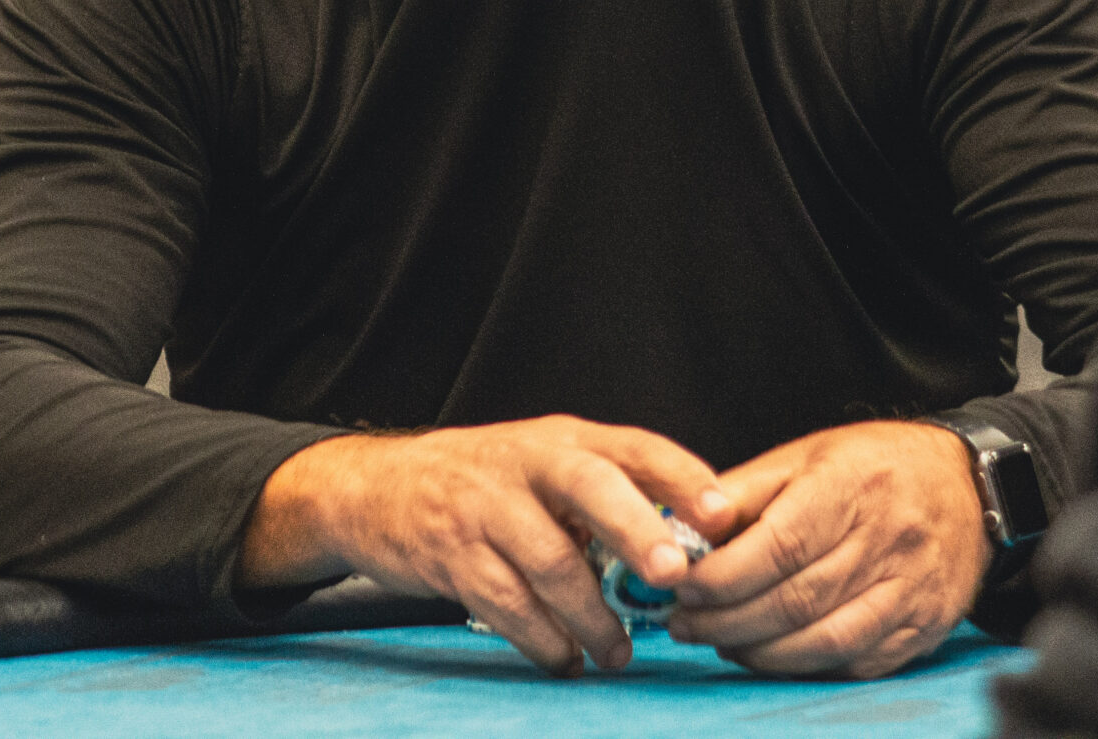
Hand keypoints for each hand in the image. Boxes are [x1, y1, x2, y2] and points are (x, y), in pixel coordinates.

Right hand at [239, 416, 737, 676]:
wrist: (374, 487)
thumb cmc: (484, 482)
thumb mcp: (543, 465)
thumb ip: (606, 494)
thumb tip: (690, 546)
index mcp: (561, 438)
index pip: (631, 446)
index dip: (680, 476)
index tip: (723, 513)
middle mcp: (525, 463)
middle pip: (589, 487)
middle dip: (636, 531)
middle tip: (673, 576)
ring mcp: (484, 508)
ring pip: (549, 562)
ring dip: (592, 618)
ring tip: (618, 654)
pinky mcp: (451, 555)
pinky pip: (506, 605)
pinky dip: (543, 641)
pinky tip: (565, 659)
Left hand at [667, 420, 990, 678]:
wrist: (966, 483)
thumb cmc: (874, 465)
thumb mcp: (806, 454)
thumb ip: (744, 492)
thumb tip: (684, 528)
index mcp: (851, 486)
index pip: (780, 545)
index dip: (726, 575)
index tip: (685, 587)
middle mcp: (888, 539)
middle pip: (797, 599)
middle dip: (729, 621)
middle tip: (686, 626)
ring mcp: (912, 588)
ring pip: (826, 640)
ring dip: (763, 653)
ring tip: (721, 644)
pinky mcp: (926, 625)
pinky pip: (859, 661)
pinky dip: (808, 667)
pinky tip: (772, 656)